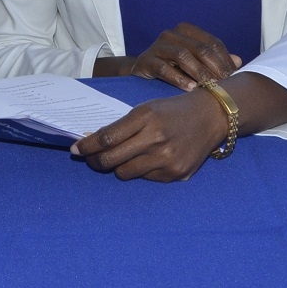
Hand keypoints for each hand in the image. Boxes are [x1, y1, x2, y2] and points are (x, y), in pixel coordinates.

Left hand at [70, 91, 228, 181]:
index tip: (75, 149)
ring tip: (120, 158)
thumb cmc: (172, 110)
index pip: (107, 138)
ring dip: (118, 167)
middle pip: (112, 160)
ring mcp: (168, 159)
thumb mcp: (146, 109)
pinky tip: (149, 160)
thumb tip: (93, 142)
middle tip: (90, 159)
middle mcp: (156, 139)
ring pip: (126, 173)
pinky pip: (146, 178)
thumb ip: (122, 126)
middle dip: (95, 161)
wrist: (210, 116)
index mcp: (146, 118)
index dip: (87, 146)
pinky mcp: (177, 173)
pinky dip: (141, 170)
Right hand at [97, 22, 241, 90]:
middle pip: (200, 49)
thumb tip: (238, 61)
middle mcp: (172, 34)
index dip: (225, 60)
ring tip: (209, 87)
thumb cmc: (174, 65)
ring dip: (199, 73)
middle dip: (215, 68)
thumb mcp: (196, 61)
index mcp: (187, 30)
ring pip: (183, 56)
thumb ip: (215, 59)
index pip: (213, 43)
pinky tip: (190, 88)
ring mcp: (158, 45)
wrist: (143, 70)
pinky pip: (164, 68)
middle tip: (225, 85)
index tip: (235, 77)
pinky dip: (179, 78)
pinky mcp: (146, 60)